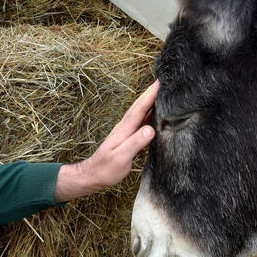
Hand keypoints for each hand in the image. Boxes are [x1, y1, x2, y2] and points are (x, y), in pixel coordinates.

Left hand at [53, 80, 157, 201]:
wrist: (93, 175)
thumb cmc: (106, 168)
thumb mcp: (121, 157)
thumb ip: (135, 143)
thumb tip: (150, 129)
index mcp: (125, 129)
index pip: (140, 108)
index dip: (150, 95)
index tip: (160, 82)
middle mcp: (125, 127)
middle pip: (140, 106)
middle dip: (151, 92)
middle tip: (163, 81)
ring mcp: (126, 131)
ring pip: (141, 112)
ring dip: (150, 101)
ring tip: (162, 93)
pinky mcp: (127, 137)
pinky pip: (141, 122)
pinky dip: (149, 114)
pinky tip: (155, 114)